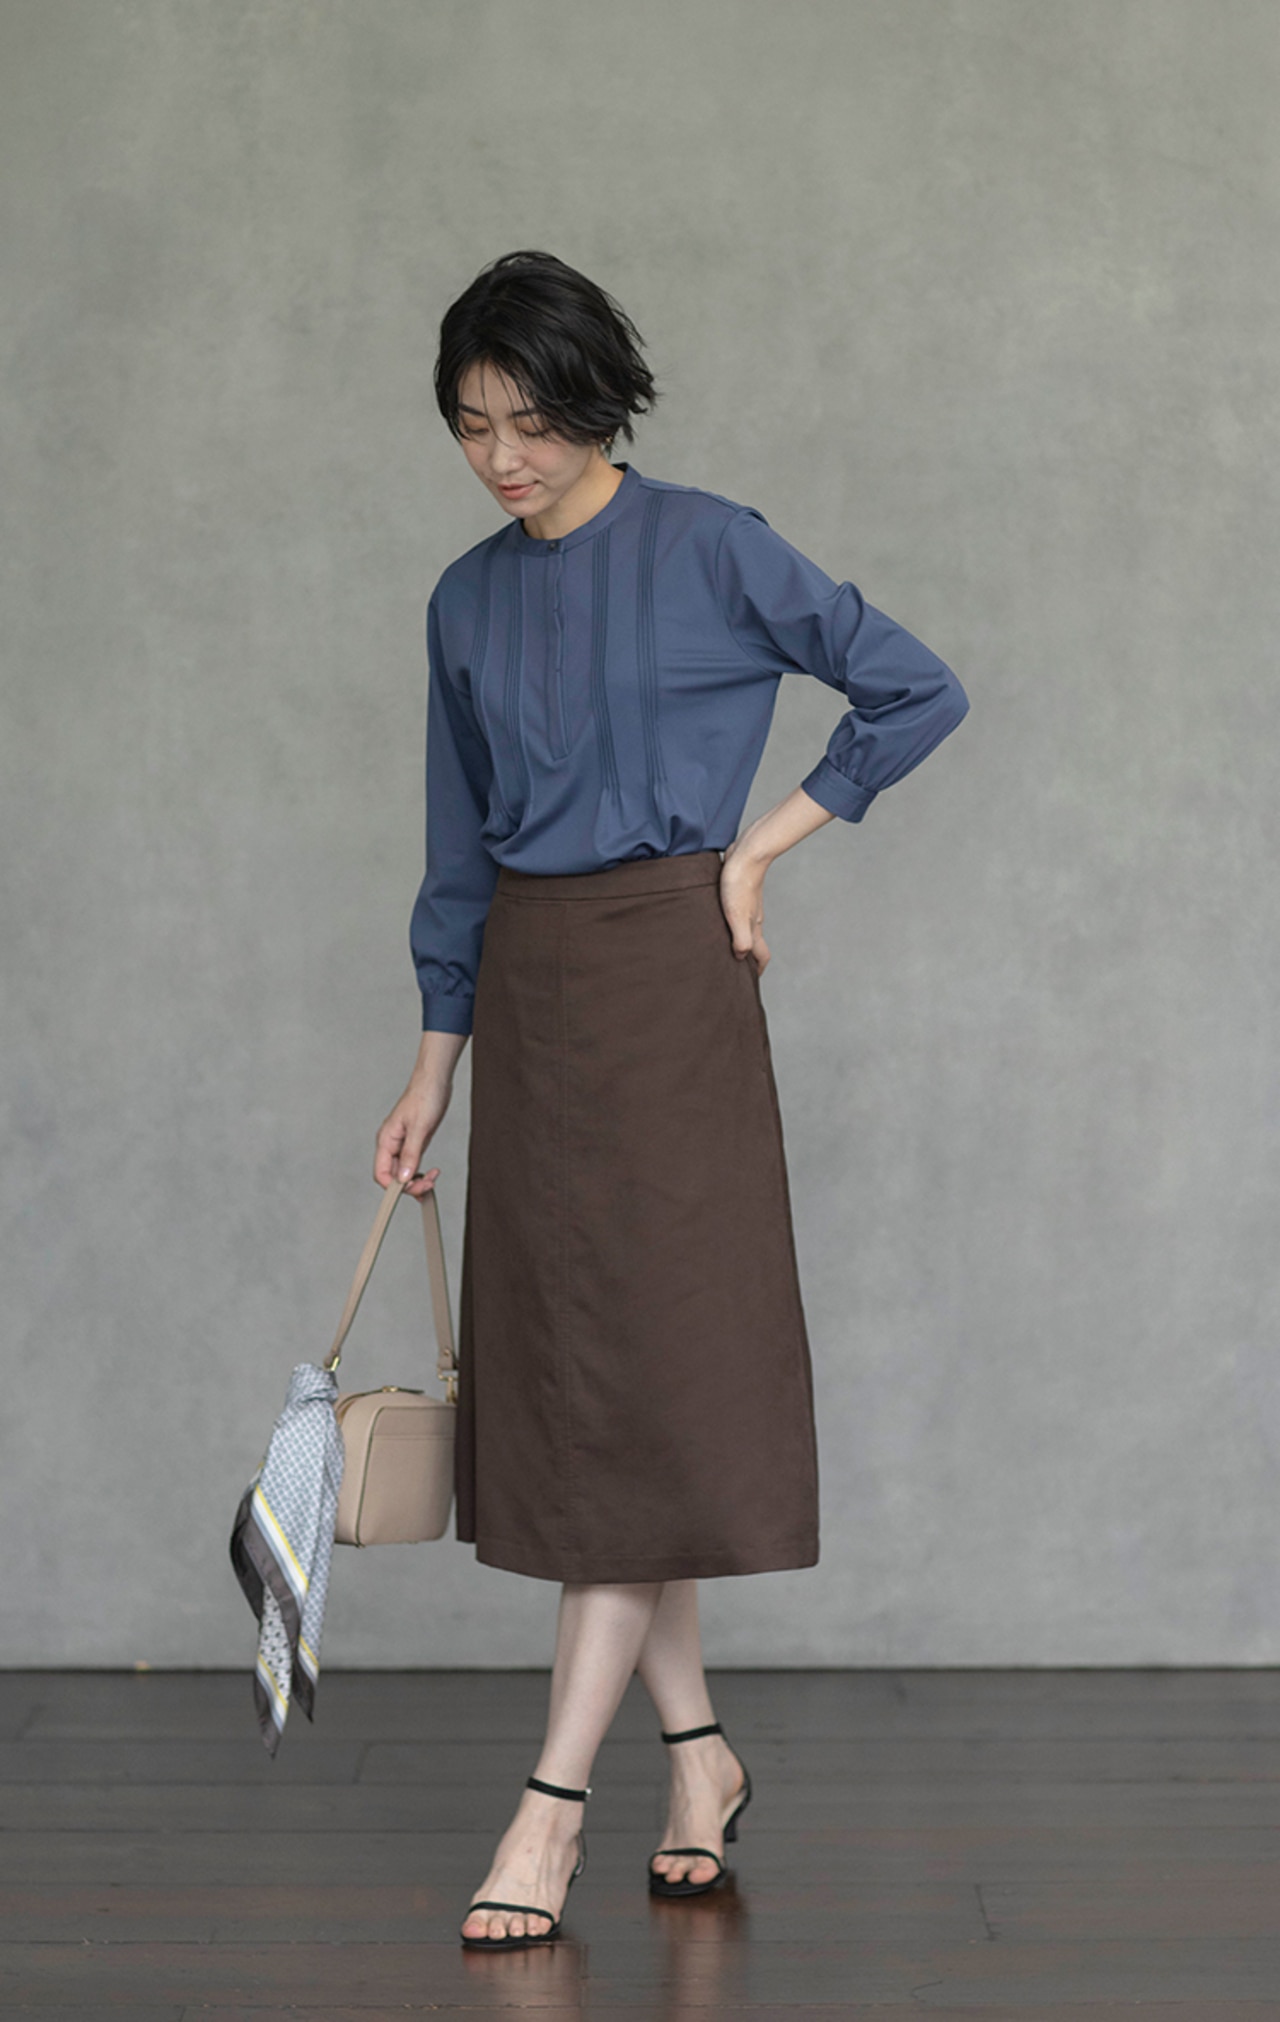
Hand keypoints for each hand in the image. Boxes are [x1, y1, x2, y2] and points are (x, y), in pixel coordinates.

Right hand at [374, 1077, 449, 1196]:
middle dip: (409, 1185)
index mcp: (386, 1140)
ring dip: (416, 1181)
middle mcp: (391, 1144)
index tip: (411, 1190)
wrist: (435, 1080)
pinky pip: (413, 1164)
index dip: (394, 1187)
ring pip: (403, 1172)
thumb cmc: (424, 1096)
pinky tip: (431, 1174)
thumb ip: (411, 1154)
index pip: (381, 1173)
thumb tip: (403, 1177)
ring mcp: (403, 1144)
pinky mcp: (414, 1142)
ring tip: (432, 1181)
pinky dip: (421, 1173)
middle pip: (392, 1176)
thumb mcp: (420, 1128)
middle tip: (428, 1186)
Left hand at [719, 838, 769, 975]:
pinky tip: (718, 921)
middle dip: (746, 958)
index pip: (761, 955)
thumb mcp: (737, 916)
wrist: (747, 854)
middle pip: (754, 944)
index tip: (748, 981)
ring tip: (722, 948)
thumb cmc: (739, 884)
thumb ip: (741, 939)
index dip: (756, 970)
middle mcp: (753, 919)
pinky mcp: (739, 895)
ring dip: (737, 941)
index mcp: (754, 927)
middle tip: (733, 968)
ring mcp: (747, 907)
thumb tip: (739, 957)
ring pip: (745, 929)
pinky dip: (731, 924)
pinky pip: (736, 915)